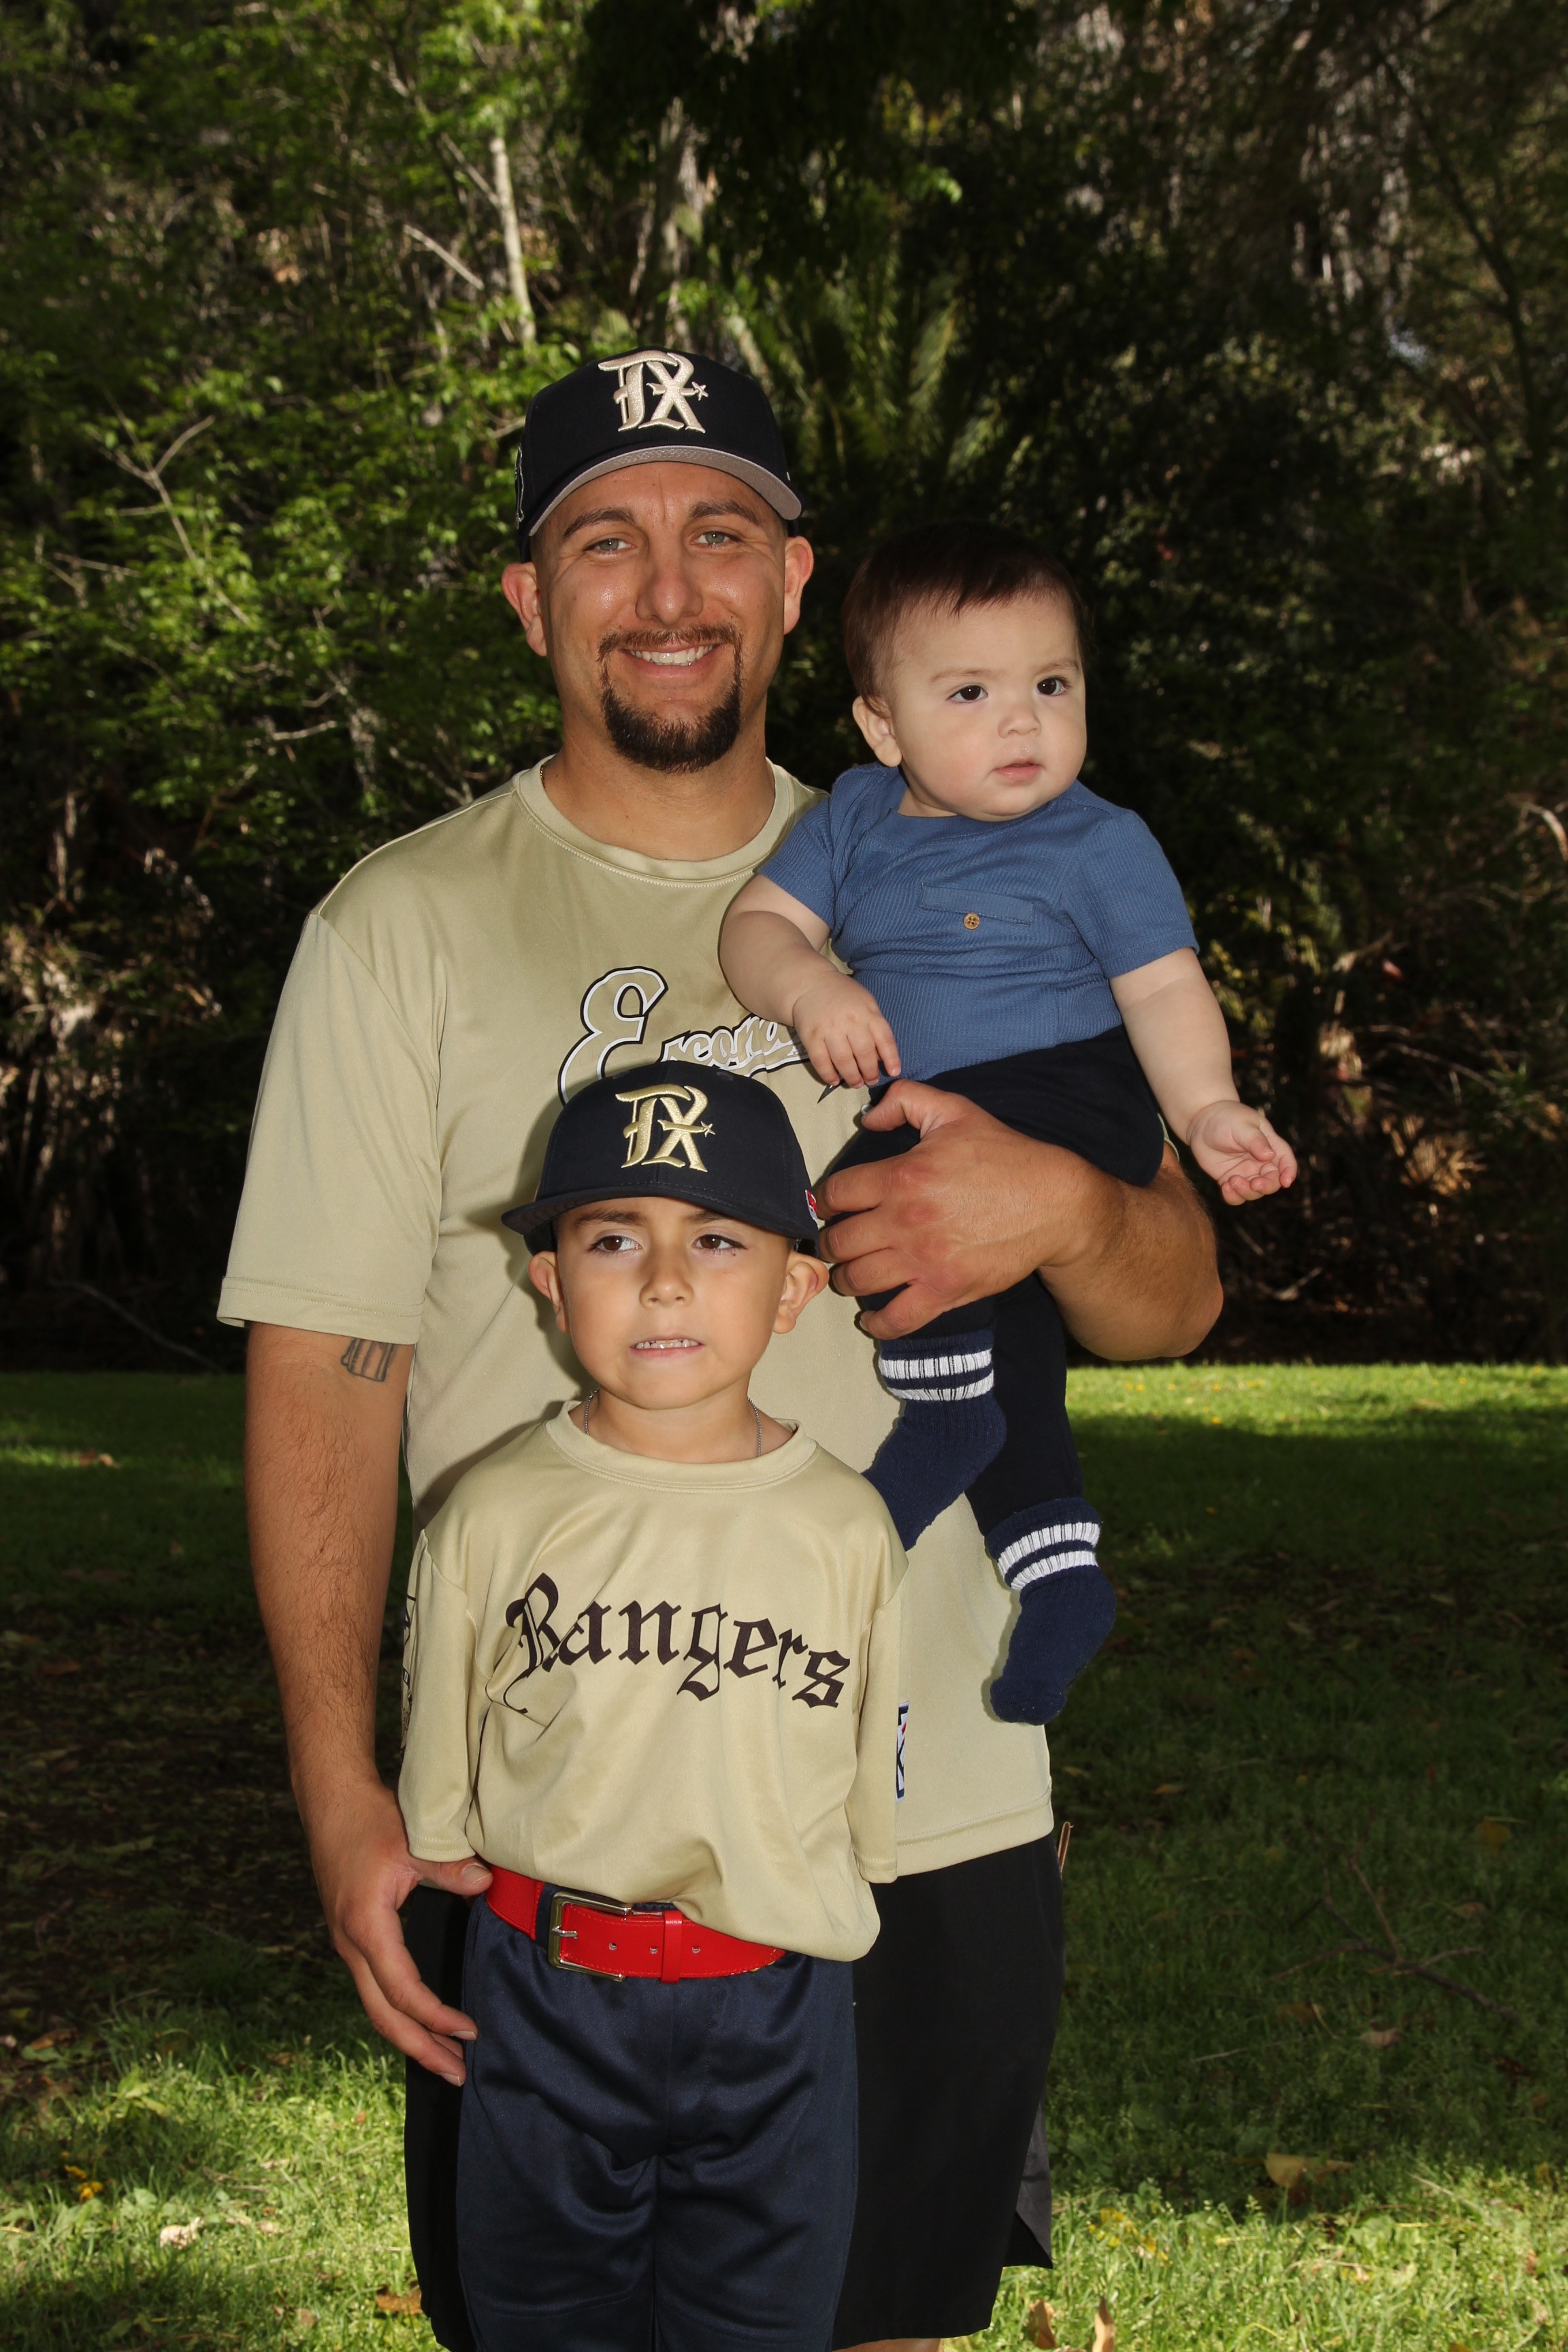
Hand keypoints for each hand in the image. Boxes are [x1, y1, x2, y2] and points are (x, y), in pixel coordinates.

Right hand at [306, 1776, 491, 2083]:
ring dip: (409, 2034)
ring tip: (444, 2058)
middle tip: (457, 2074)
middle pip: (383, 2016)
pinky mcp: (350, 1934)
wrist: (330, 1799)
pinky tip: (419, 2019)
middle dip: (420, 2049)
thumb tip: (484, 1884)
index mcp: (366, 1927)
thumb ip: (449, 1869)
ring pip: (375, 2005)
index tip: (468, 2032)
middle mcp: (350, 1943)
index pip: (402, 1991)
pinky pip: (372, 1987)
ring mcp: (347, 1941)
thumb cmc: (369, 1819)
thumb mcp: (412, 1842)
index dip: (435, 2018)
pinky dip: (397, 2011)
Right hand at [790, 973, 900, 1088]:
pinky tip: (834, 1080)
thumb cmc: (843, 996)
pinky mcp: (811, 1036)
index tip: (894, 1072)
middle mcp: (850, 1021)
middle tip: (870, 1080)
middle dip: (869, 1072)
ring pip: (843, 1061)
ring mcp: (829, 1029)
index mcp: (867, 1012)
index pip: (884, 1038)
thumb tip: (880, 1057)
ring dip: (852, 1077)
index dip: (891, 1058)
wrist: (811, 984)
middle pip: (864, 1054)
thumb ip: (874, 1026)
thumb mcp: (866, 1003)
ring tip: (855, 1083)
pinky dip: (828, 1074)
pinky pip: (821, 1061)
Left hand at [818, 1080, 1100, 1338]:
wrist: (1053, 1203)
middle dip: (831, 1243)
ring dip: (846, 1279)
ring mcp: (923, 1261)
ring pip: (858, 1280)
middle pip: (839, 1242)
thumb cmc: (1004, 1156)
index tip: (829, 1206)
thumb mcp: (955, 1111)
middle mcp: (904, 1221)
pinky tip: (872, 1317)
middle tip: (837, 1243)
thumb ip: (905, 1099)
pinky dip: (877, 1323)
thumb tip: (869, 1117)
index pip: (835, 1194)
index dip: (825, 1200)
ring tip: (851, 1274)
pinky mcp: (944, 1290)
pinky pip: (896, 1319)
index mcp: (901, 1176)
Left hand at [1187, 1100, 1297, 1204]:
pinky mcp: (1230, 1179)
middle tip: (1254, 1184)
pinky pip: (1236, 1195)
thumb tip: (1270, 1155)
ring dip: (1247, 1192)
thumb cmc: (1226, 1118)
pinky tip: (1225, 1187)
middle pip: (1272, 1181)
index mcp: (1270, 1145)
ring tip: (1232, 1181)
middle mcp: (1261, 1161)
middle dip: (1266, 1186)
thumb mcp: (1242, 1126)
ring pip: (1255, 1192)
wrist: (1202, 1121)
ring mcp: (1246, 1172)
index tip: (1286, 1182)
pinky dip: (1233, 1197)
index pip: (1285, 1160)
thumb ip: (1255, 1140)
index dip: (1289, 1172)